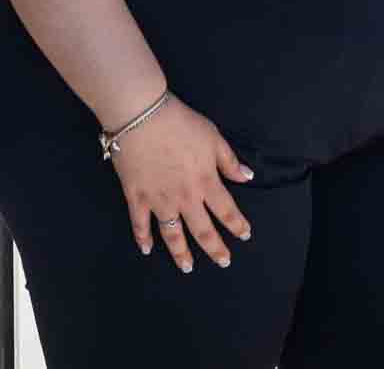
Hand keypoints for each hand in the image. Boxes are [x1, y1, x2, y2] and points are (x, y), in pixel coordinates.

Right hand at [106, 94, 254, 273]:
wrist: (141, 115)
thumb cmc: (180, 122)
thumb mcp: (212, 136)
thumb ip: (229, 160)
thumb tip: (247, 177)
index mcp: (206, 182)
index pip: (226, 211)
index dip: (237, 225)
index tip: (244, 235)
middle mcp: (185, 198)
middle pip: (202, 230)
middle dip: (214, 249)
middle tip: (223, 261)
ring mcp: (159, 200)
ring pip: (172, 234)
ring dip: (180, 253)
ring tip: (187, 267)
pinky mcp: (136, 196)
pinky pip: (140, 223)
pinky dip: (143, 238)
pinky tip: (147, 249)